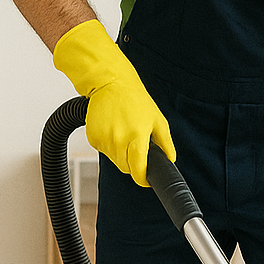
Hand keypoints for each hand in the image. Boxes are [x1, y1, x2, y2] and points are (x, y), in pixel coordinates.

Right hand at [52, 20, 175, 187]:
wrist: (111, 84)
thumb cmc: (135, 100)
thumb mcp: (158, 120)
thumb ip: (165, 143)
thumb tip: (170, 160)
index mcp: (136, 136)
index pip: (138, 169)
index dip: (143, 178)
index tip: (146, 180)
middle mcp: (118, 140)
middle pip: (126, 168)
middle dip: (134, 164)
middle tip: (138, 147)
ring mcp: (103, 139)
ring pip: (115, 161)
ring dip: (122, 154)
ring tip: (126, 133)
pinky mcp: (92, 138)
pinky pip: (104, 151)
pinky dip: (110, 147)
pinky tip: (114, 131)